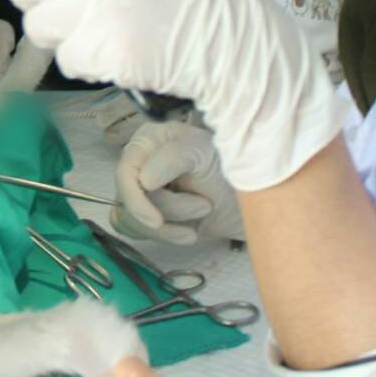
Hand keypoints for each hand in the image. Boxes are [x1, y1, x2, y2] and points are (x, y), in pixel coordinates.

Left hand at [0, 0, 345, 189]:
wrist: (231, 38)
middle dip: (42, 3)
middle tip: (78, 9)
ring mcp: (96, 9)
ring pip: (41, 29)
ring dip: (65, 36)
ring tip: (107, 30)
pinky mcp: (104, 49)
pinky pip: (68, 61)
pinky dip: (88, 63)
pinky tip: (120, 52)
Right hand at [112, 121, 243, 244]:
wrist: (250, 196)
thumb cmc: (229, 167)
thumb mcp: (204, 153)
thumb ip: (172, 158)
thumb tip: (142, 180)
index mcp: (148, 140)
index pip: (125, 173)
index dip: (136, 199)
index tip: (157, 221)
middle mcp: (140, 162)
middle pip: (128, 200)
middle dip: (169, 210)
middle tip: (204, 207)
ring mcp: (141, 188)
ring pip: (133, 220)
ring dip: (171, 226)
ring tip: (204, 212)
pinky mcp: (149, 212)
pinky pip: (140, 233)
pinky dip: (168, 236)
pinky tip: (190, 233)